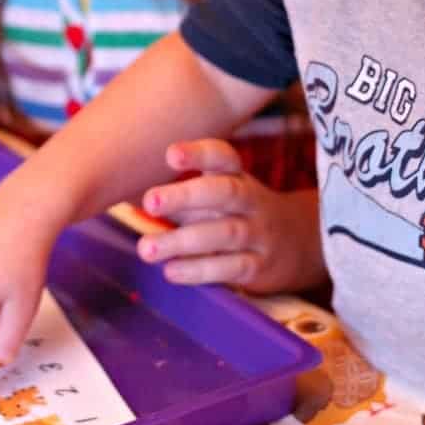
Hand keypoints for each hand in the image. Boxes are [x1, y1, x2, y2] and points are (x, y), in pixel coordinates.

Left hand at [136, 138, 323, 293]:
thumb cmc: (238, 213)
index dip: (199, 153)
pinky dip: (200, 270)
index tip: (170, 153)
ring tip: (146, 249)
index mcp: (236, 176)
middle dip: (186, 196)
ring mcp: (258, 234)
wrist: (300, 243)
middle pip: (224, 192)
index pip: (223, 157)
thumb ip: (181, 193)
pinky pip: (231, 268)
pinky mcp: (260, 267)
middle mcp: (250, 200)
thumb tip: (124, 188)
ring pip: (224, 233)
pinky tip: (171, 271)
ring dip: (183, 241)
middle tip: (150, 201)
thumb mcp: (217, 194)